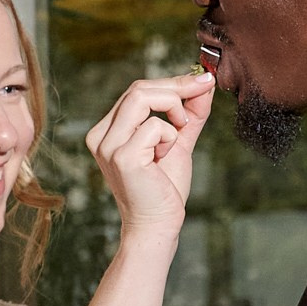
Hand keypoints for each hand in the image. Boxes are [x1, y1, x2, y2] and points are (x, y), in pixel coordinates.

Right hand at [83, 72, 214, 238]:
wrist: (158, 225)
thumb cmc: (164, 188)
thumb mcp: (178, 142)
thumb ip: (190, 114)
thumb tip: (205, 83)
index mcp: (107, 130)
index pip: (136, 91)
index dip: (172, 82)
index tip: (203, 80)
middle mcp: (101, 136)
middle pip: (138, 88)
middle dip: (177, 87)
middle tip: (203, 90)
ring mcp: (108, 146)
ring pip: (142, 98)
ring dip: (172, 109)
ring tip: (180, 133)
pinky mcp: (122, 157)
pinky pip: (153, 126)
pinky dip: (170, 137)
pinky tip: (165, 157)